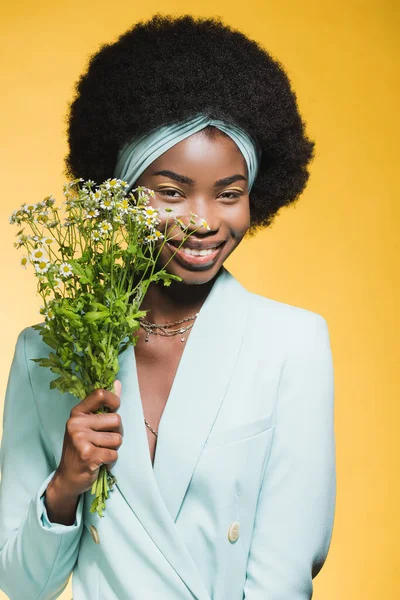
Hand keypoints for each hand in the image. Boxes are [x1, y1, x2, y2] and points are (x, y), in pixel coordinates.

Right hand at [48, 380, 122, 502]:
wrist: (67, 478)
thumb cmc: (81, 449)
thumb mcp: (88, 425)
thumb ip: (104, 404)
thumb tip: (118, 383)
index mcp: (77, 413)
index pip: (100, 394)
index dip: (114, 400)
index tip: (114, 410)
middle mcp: (76, 423)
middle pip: (116, 419)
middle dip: (117, 433)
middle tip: (104, 442)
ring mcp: (80, 439)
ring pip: (118, 439)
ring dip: (113, 448)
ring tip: (100, 452)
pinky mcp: (88, 455)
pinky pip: (114, 454)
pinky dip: (111, 461)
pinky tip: (99, 462)